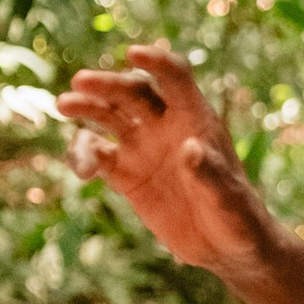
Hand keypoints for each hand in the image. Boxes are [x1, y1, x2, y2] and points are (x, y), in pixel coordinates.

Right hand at [59, 43, 266, 279]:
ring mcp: (143, 148)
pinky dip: (84, 156)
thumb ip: (210, 173)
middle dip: (107, 84)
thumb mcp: (228, 198)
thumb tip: (190, 147)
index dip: (156, 62)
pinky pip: (98, 156)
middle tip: (80, 83)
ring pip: (108, 116)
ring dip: (87, 108)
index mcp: (196, 119)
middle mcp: (165, 126)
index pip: (176, 78)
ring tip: (64, 106)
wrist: (226, 249)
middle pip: (132, 92)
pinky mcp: (127, 175)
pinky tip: (82, 170)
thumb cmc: (239, 218)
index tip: (132, 54)